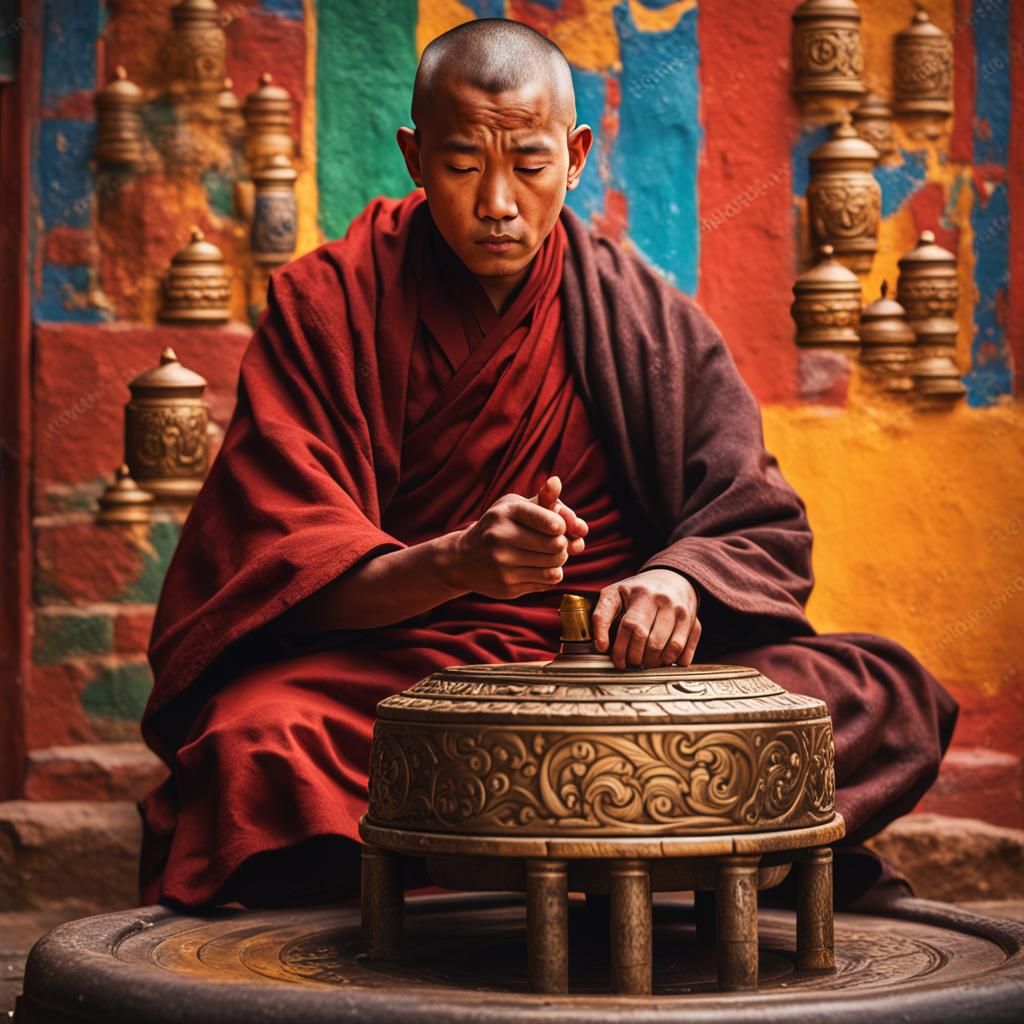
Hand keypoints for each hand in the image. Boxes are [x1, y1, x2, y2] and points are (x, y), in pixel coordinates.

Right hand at [444, 476, 586, 598]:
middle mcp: (501, 538)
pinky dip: (550, 574)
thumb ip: (541, 497)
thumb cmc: (498, 526)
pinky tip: (538, 567)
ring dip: (558, 560)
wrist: (463, 558)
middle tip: (555, 542)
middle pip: (556, 546)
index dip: (562, 526)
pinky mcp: (507, 586)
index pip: (551, 523)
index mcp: (505, 513)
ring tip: (549, 554)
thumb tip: (557, 482)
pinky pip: (547, 582)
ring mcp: (503, 565)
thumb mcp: (513, 506)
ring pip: (554, 566)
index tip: (557, 527)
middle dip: (562, 543)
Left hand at [592, 569, 700, 669]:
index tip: (617, 661)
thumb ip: (601, 617)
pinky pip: (685, 649)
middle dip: (637, 658)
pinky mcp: (694, 621)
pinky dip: (675, 661)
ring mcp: (682, 611)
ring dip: (655, 662)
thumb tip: (601, 646)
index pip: (630, 626)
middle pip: (650, 640)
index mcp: (642, 593)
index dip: (621, 649)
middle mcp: (664, 600)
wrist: (672, 578)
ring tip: (645, 662)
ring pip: (670, 647)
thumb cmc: (638, 591)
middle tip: (631, 662)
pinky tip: (664, 660)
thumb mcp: (614, 594)